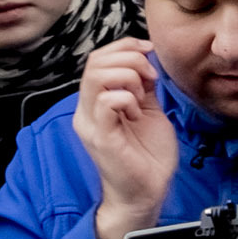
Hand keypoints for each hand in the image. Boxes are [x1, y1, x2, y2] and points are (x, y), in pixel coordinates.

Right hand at [77, 38, 184, 238]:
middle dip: (130, 58)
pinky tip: (137, 112)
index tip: (150, 53)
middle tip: (150, 76)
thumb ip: (142, 86)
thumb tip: (147, 59)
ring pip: (97, 77)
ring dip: (128, 76)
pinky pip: (106, 102)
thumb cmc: (147, 155)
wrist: (147, 191)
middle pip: (94, 62)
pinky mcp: (101, 137)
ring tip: (142, 95)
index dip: (125, 47)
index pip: (97, 59)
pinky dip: (127, 97)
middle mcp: (87, 111)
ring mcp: (91, 124)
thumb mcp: (147, 110)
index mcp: (96, 102)